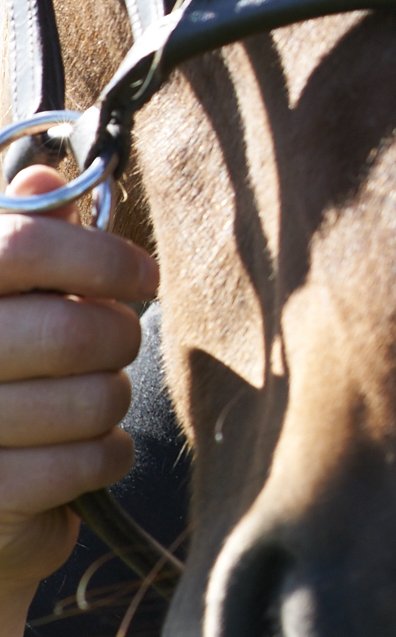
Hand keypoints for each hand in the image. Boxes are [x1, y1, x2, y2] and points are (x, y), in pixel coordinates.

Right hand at [0, 167, 157, 603]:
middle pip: (70, 330)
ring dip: (111, 401)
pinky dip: (106, 456)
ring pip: (90, 401)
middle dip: (118, 338)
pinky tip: (87, 452)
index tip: (142, 276)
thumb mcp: (3, 297)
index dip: (98, 257)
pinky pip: (86, 463)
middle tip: (116, 345)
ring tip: (92, 400)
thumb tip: (45, 174)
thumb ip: (24, 236)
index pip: (24, 246)